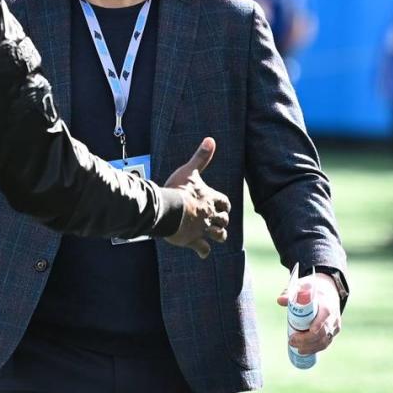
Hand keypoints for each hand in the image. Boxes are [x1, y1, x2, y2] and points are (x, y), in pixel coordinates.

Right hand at [163, 137, 230, 257]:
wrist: (168, 209)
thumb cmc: (178, 190)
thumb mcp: (189, 170)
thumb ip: (201, 157)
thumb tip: (211, 139)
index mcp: (210, 199)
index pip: (225, 202)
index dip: (224, 204)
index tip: (222, 205)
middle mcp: (210, 215)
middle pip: (224, 220)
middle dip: (222, 221)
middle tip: (218, 222)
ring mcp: (202, 229)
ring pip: (219, 235)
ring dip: (218, 235)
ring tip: (215, 236)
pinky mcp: (193, 240)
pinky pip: (203, 249)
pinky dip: (204, 251)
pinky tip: (203, 252)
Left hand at [277, 273, 342, 354]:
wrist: (329, 290)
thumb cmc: (312, 289)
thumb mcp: (302, 286)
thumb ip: (291, 293)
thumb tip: (280, 301)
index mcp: (327, 305)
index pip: (325, 315)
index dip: (318, 324)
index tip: (309, 330)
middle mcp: (333, 317)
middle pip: (322, 332)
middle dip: (307, 339)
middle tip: (291, 341)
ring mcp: (334, 326)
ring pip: (325, 341)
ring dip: (310, 347)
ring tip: (296, 348)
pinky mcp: (332, 332)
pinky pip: (326, 343)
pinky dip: (315, 349)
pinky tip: (304, 351)